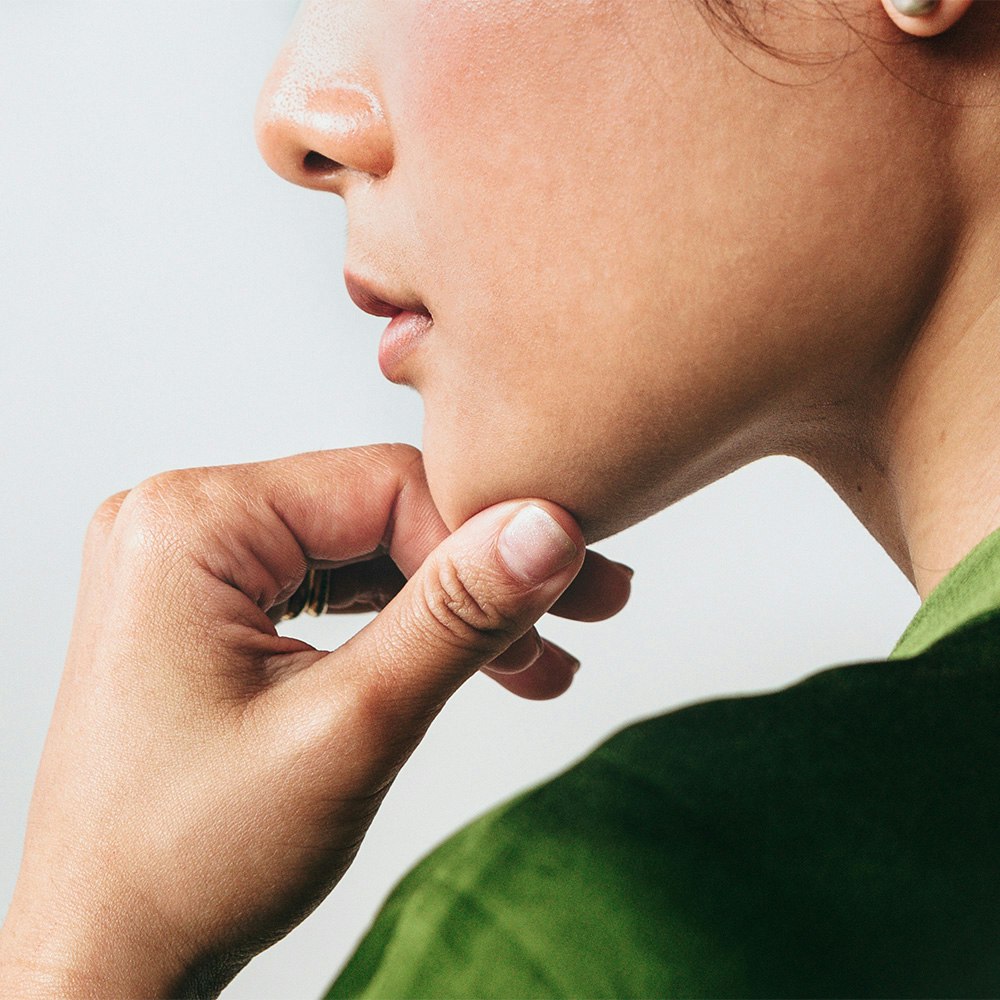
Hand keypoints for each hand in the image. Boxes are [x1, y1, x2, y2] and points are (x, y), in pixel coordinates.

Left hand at [0, 445, 630, 997]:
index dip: (485, 539)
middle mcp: (182, 524)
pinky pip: (331, 592)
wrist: (108, 960)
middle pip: (379, 516)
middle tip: (582, 612)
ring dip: (454, 609)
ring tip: (538, 658)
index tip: (568, 593)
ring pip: (366, 556)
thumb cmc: (186, 861)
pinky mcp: (211, 610)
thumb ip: (457, 615)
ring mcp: (192, 567)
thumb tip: (547, 529)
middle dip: (482, 577)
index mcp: (191, 523)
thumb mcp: (350, 726)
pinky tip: (473, 661)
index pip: (385, 486)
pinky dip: (403, 629)